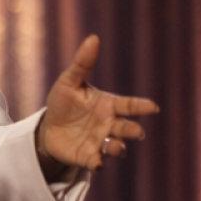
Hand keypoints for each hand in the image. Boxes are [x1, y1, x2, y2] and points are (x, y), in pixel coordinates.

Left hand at [37, 34, 159, 172]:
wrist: (48, 127)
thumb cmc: (64, 102)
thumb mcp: (69, 81)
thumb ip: (82, 63)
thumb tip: (93, 38)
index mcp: (109, 106)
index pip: (129, 106)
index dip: (141, 107)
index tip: (152, 108)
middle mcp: (109, 125)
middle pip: (127, 129)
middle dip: (133, 131)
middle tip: (136, 132)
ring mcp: (100, 142)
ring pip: (116, 147)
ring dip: (118, 148)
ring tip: (116, 147)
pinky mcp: (88, 157)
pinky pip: (96, 162)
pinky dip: (98, 163)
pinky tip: (96, 162)